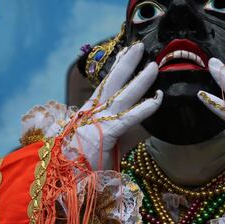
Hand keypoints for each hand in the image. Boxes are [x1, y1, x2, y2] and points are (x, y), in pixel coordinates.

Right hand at [63, 43, 162, 169]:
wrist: (65, 176)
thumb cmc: (81, 161)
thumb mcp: (99, 140)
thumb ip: (118, 132)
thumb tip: (137, 127)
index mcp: (90, 110)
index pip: (106, 83)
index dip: (117, 67)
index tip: (124, 53)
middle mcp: (95, 110)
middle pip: (114, 81)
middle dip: (127, 62)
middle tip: (139, 47)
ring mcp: (101, 120)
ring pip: (124, 94)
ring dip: (140, 79)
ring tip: (153, 65)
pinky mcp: (108, 132)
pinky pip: (131, 117)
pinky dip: (146, 107)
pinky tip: (158, 97)